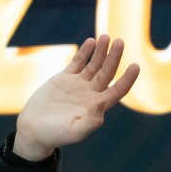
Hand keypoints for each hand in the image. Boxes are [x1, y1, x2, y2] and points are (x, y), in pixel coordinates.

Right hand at [12, 35, 139, 160]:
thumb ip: (90, 121)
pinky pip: (78, 61)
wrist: (35, 129)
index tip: (136, 66)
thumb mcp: (75, 132)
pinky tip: (91, 41)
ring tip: (105, 37)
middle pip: (107, 72)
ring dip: (101, 51)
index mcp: (98, 107)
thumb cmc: (56, 135)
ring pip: (94, 64)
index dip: (127, 79)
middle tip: (120, 42)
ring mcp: (79, 84)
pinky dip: (84, 52)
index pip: (118, 90)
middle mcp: (92, 93)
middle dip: (114, 58)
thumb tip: (102, 105)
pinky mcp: (65, 77)